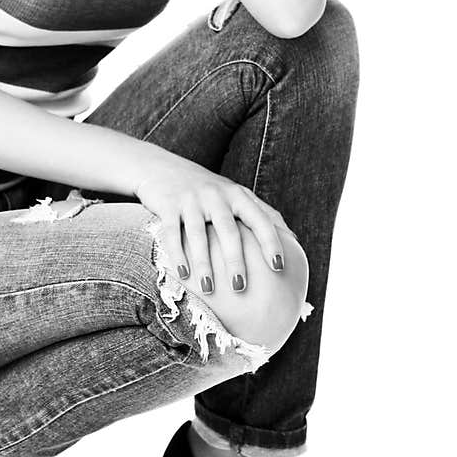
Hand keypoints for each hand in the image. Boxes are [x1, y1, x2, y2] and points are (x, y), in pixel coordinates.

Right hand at [134, 156, 295, 295]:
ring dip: (203, 264)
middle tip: (240, 287)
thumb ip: (262, 213)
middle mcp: (215, 195)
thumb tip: (294, 239)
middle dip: (235, 260)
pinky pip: (172, 233)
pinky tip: (183, 275)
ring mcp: (191, 200)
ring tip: (209, 289)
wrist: (161, 167)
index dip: (270, 242)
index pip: (259, 219)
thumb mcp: (236, 194)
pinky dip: (178, 255)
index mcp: (237, 195)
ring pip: (198, 235)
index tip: (279, 266)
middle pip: (228, 230)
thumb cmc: (207, 189)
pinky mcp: (168, 205)